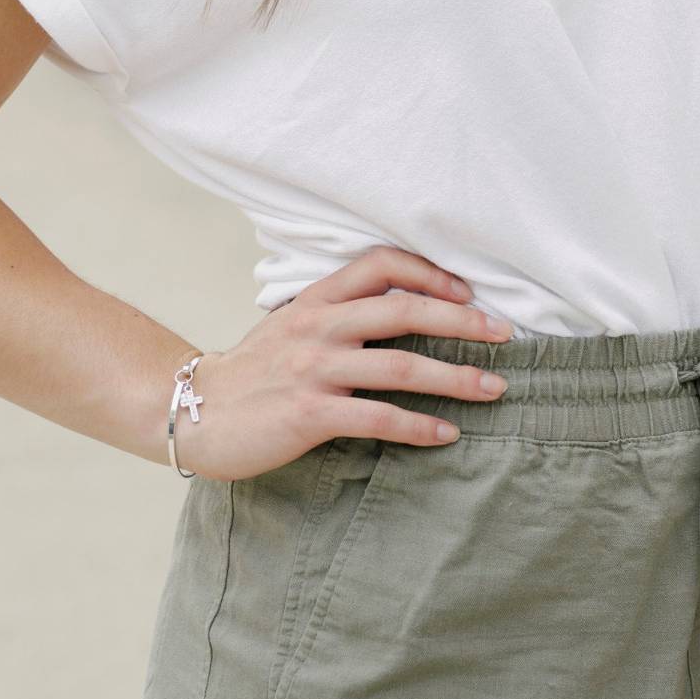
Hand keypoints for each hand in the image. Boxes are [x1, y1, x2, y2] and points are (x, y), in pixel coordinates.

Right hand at [169, 246, 513, 481]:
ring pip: (400, 365)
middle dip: (463, 321)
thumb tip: (400, 308)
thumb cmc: (254, 373)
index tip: (469, 291)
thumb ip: (338, 313)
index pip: (382, 264)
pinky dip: (418, 425)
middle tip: (505, 334)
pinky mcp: (309, 414)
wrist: (194, 411)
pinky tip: (447, 433)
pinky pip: (377, 417)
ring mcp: (314, 370)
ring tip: (495, 388)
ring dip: (456, 377)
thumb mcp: (293, 326)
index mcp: (317, 299)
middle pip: (404, 309)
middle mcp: (319, 326)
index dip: (430, 272)